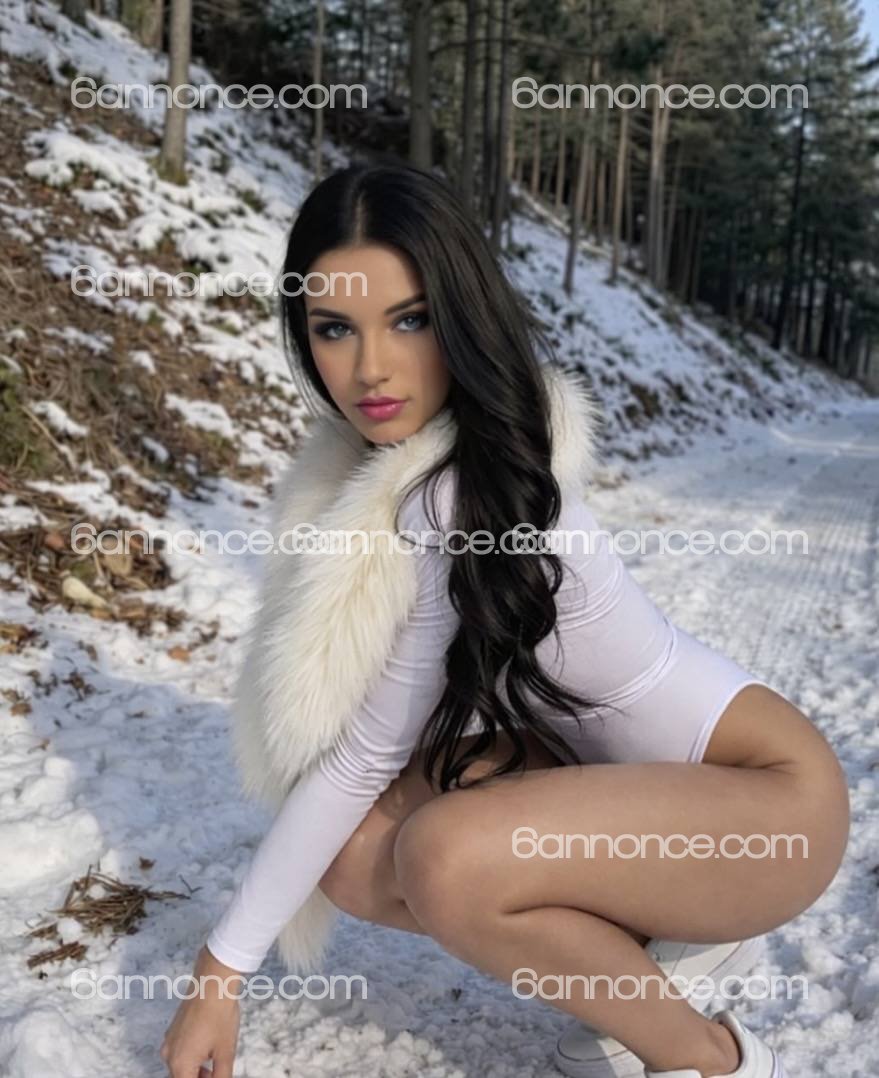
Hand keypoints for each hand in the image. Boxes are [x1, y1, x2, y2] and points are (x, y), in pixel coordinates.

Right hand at [159, 945, 243, 1077]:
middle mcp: (169, 1056)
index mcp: (180, 1065)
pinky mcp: (172, 1031)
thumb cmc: (219, 1016)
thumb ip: (221, 1076)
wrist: (212, 984)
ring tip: (217, 1062)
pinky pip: (180, 1052)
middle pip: (183, 1077)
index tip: (216, 1075)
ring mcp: (169, 1041)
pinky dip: (192, 1057)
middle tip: (218, 1073)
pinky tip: (209, 1048)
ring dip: (197, 1070)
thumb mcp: (225, 1053)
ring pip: (181, 1066)